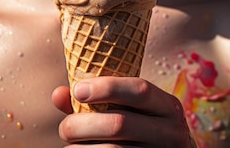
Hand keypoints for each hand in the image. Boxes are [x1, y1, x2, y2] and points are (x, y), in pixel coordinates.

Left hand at [51, 76, 196, 147]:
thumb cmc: (141, 130)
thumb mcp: (131, 110)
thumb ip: (97, 100)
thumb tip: (59, 94)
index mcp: (168, 106)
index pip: (140, 90)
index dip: (107, 88)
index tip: (78, 90)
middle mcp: (171, 131)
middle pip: (120, 124)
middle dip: (82, 125)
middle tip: (65, 128)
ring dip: (81, 147)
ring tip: (70, 146)